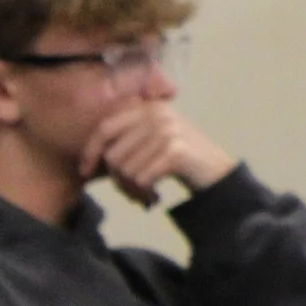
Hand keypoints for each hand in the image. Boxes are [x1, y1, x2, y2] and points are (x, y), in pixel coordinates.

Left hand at [79, 102, 236, 206]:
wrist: (219, 174)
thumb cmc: (180, 161)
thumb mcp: (154, 138)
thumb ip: (128, 136)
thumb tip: (87, 156)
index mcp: (149, 108)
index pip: (105, 128)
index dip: (90, 151)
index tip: (85, 171)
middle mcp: (158, 115)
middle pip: (113, 154)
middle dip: (117, 179)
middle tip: (132, 192)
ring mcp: (168, 131)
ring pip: (126, 170)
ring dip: (132, 190)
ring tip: (145, 194)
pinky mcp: (176, 151)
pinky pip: (141, 178)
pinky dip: (144, 193)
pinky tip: (155, 197)